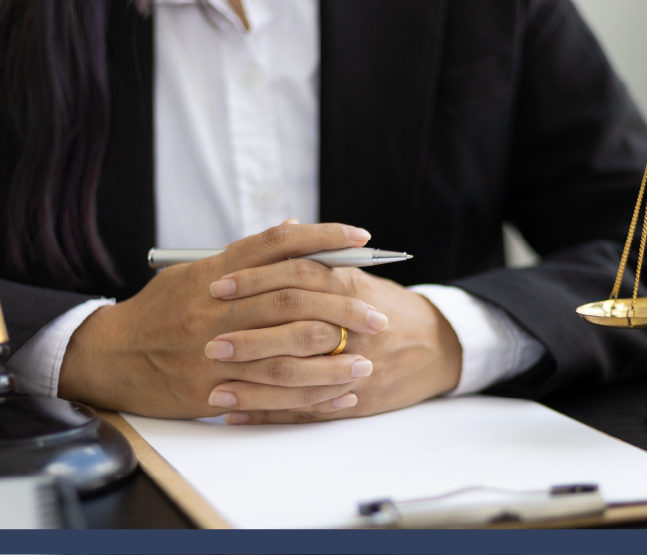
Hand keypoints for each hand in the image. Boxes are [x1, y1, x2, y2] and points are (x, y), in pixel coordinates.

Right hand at [58, 222, 388, 418]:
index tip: (362, 237)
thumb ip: (245, 255)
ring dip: (333, 356)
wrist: (110, 356)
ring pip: (286, 349)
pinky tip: (338, 393)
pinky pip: (271, 391)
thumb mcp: (194, 272)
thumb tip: (294, 228)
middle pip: (293, 297)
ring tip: (367, 358)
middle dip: (341, 305)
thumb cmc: (158, 311)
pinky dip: (310, 392)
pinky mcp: (213, 385)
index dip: (323, 237)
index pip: (278, 245)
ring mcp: (215, 347)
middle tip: (376, 314)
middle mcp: (217, 305)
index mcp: (215, 272)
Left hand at [204, 260, 463, 423]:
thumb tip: (277, 233)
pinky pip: (306, 410)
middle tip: (207, 340)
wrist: (440, 347)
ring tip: (212, 387)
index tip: (217, 285)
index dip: (254, 280)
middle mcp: (354, 326)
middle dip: (246, 336)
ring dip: (250, 384)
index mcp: (351, 287)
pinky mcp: (357, 399)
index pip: (297, 275)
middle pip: (292, 327)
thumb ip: (320, 259)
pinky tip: (236, 414)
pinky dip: (268, 413)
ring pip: (297, 374)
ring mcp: (356, 366)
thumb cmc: (390, 308)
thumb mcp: (359, 277)